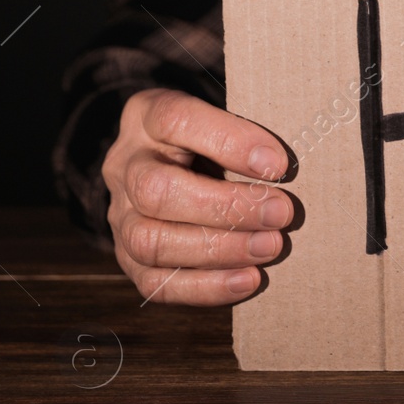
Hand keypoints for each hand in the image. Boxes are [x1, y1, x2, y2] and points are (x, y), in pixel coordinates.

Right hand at [103, 88, 291, 305]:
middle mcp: (125, 166)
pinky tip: (249, 280)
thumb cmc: (214, 140)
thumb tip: (282, 168)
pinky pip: (155, 283)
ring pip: (151, 241)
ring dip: (219, 250)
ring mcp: (120, 216)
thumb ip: (246, 134)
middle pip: (156, 190)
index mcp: (147, 117)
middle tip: (281, 213)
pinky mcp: (129, 258)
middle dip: (227, 208)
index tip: (278, 164)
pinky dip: (206, 287)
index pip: (175, 120)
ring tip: (270, 247)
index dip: (228, 142)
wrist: (175, 165)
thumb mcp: (225, 118)